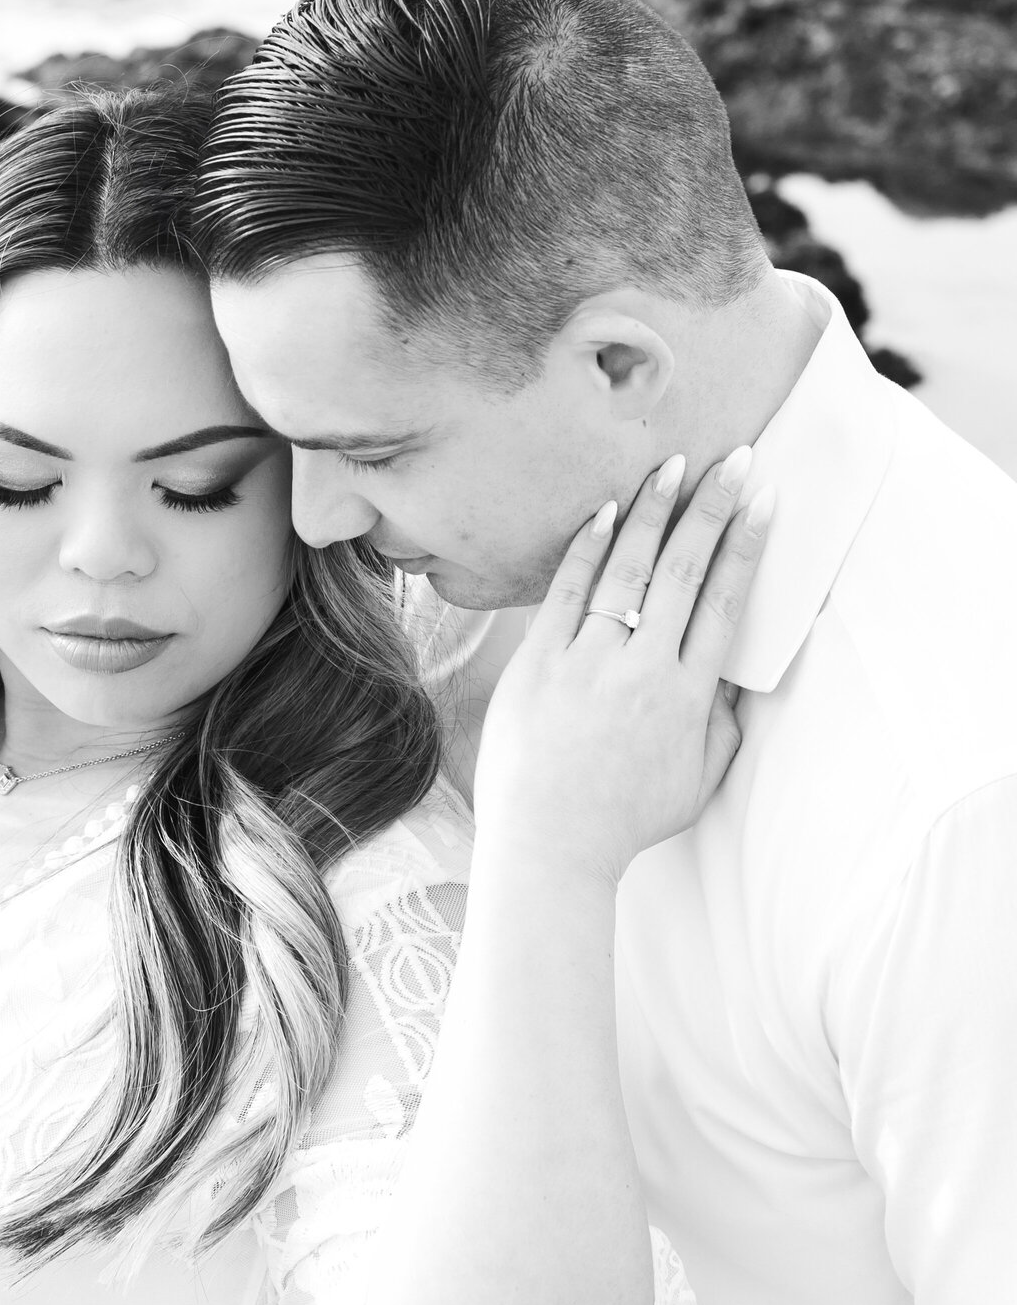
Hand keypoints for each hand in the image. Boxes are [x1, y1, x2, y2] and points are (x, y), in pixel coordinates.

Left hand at [473, 448, 775, 887]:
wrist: (549, 845)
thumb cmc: (624, 820)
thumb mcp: (697, 780)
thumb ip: (722, 727)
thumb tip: (739, 682)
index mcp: (686, 696)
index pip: (724, 602)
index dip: (747, 545)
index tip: (765, 499)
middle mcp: (641, 670)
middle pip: (683, 571)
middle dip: (712, 508)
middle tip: (734, 459)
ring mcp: (587, 663)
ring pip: (626, 569)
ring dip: (652, 512)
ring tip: (672, 465)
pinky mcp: (538, 664)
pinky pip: (566, 593)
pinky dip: (587, 549)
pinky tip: (605, 511)